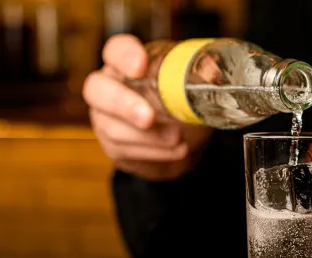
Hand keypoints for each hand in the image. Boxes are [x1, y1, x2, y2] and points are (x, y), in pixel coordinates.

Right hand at [83, 34, 212, 180]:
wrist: (183, 138)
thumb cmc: (182, 102)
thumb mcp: (191, 85)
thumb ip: (195, 78)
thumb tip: (215, 76)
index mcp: (127, 63)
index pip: (115, 50)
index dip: (124, 56)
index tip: (141, 66)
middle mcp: (108, 87)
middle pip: (96, 90)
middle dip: (124, 105)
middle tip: (149, 118)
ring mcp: (105, 118)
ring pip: (112, 128)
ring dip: (150, 137)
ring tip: (178, 138)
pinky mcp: (113, 146)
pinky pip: (126, 151)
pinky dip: (156, 152)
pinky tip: (177, 150)